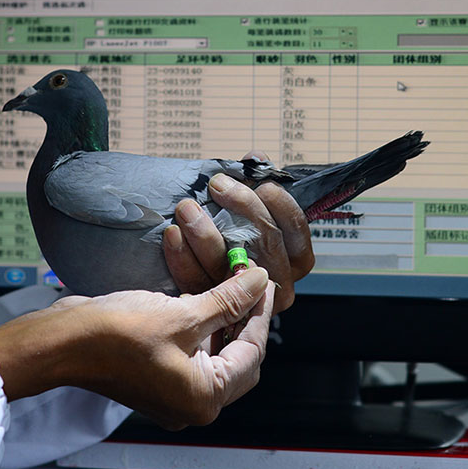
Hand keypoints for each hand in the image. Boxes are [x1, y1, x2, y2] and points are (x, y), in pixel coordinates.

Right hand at [0, 267, 274, 429]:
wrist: (61, 341)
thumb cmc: (117, 334)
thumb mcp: (183, 314)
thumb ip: (228, 299)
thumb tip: (261, 280)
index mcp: (204, 397)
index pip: (252, 352)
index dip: (259, 311)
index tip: (264, 279)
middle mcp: (191, 400)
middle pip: (237, 354)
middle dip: (243, 315)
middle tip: (248, 281)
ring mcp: (172, 388)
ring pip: (214, 348)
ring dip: (221, 314)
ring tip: (227, 279)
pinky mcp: (156, 372)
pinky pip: (190, 346)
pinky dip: (198, 320)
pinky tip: (200, 291)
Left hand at [163, 151, 314, 312]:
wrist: (197, 291)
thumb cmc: (233, 233)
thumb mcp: (251, 211)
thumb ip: (255, 186)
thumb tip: (255, 158)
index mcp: (294, 259)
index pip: (295, 230)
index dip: (279, 203)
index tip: (259, 183)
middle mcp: (275, 283)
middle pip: (265, 244)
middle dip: (241, 209)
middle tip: (217, 185)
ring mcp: (244, 301)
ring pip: (229, 267)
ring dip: (205, 233)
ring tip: (187, 208)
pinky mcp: (212, 310)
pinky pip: (197, 283)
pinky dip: (182, 258)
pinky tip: (172, 235)